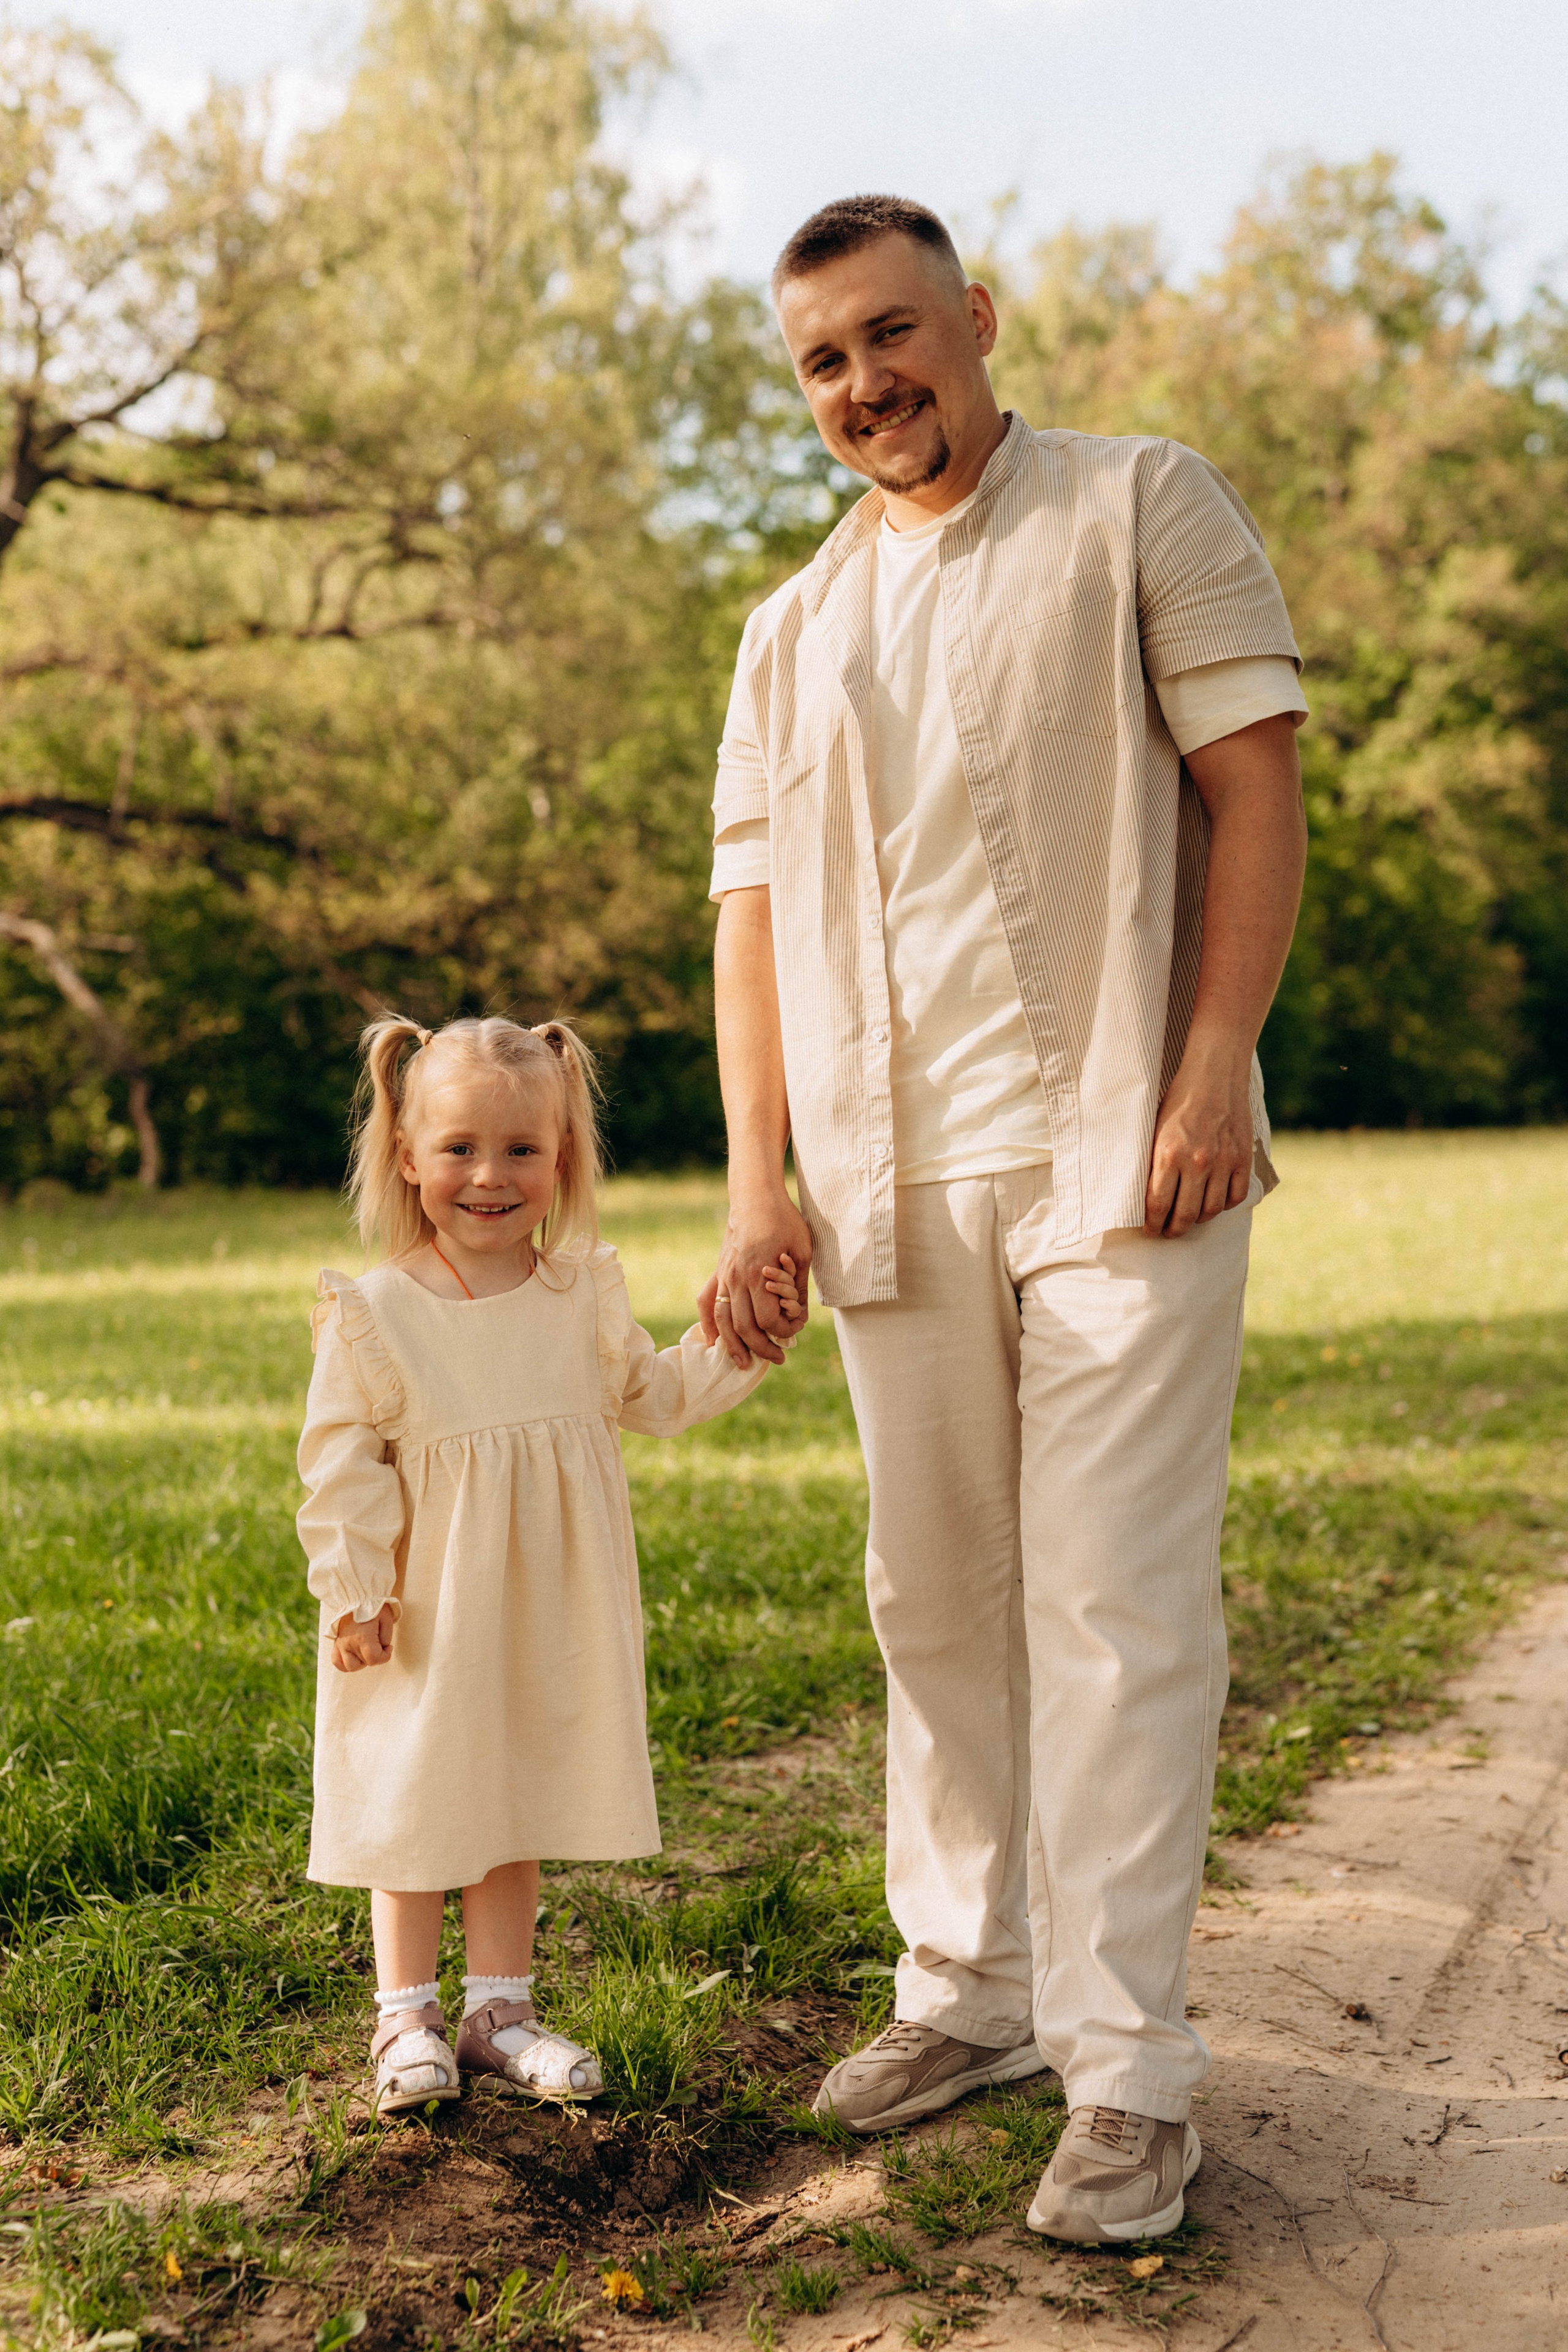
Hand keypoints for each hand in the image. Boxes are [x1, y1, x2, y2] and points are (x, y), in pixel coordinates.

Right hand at [331, 1602, 396, 1671]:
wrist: (357, 1596)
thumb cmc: (374, 1606)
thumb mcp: (387, 1620)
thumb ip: (386, 1638)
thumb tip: (383, 1649)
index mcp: (363, 1637)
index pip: (374, 1659)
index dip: (385, 1656)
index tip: (388, 1647)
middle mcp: (349, 1643)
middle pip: (364, 1663)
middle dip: (374, 1657)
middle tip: (378, 1645)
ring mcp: (340, 1644)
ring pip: (348, 1666)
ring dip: (360, 1663)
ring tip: (365, 1652)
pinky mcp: (336, 1642)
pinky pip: (336, 1661)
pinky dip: (344, 1663)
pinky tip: (353, 1656)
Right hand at [699, 1196, 813, 1368]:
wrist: (755, 1197)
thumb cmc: (784, 1221)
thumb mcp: (803, 1252)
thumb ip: (799, 1287)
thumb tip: (798, 1315)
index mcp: (759, 1274)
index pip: (767, 1320)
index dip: (784, 1330)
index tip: (797, 1327)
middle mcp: (736, 1279)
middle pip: (744, 1328)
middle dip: (762, 1349)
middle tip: (778, 1359)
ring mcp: (723, 1276)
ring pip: (722, 1321)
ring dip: (733, 1346)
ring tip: (745, 1363)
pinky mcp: (718, 1272)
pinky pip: (706, 1303)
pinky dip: (708, 1325)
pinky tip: (714, 1342)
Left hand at [1143, 1044, 1254, 1237]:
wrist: (1214, 1076)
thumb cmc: (1178, 1101)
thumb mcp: (1154, 1129)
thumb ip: (1152, 1162)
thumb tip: (1143, 1196)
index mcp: (1168, 1154)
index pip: (1158, 1205)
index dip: (1153, 1224)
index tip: (1150, 1230)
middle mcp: (1197, 1162)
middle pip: (1186, 1214)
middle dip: (1174, 1229)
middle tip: (1168, 1232)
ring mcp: (1224, 1162)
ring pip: (1211, 1210)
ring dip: (1198, 1220)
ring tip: (1190, 1219)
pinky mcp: (1243, 1158)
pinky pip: (1235, 1196)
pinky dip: (1224, 1205)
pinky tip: (1214, 1202)